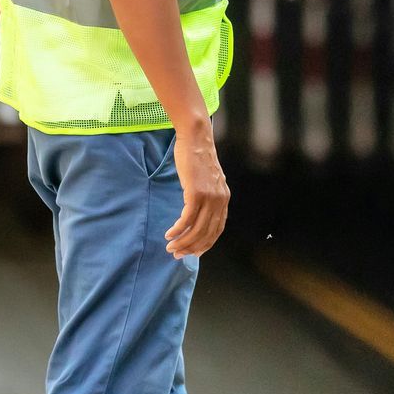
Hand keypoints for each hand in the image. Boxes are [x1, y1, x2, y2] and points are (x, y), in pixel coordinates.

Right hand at [164, 120, 229, 257]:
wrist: (197, 139)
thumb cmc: (197, 159)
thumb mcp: (208, 181)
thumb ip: (207, 197)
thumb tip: (196, 214)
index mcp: (224, 199)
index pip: (217, 230)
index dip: (204, 245)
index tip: (192, 253)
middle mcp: (220, 200)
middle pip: (206, 234)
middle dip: (191, 248)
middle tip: (176, 254)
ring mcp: (209, 197)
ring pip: (196, 229)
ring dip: (182, 242)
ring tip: (170, 247)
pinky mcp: (196, 192)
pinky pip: (187, 218)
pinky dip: (178, 229)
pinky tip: (169, 234)